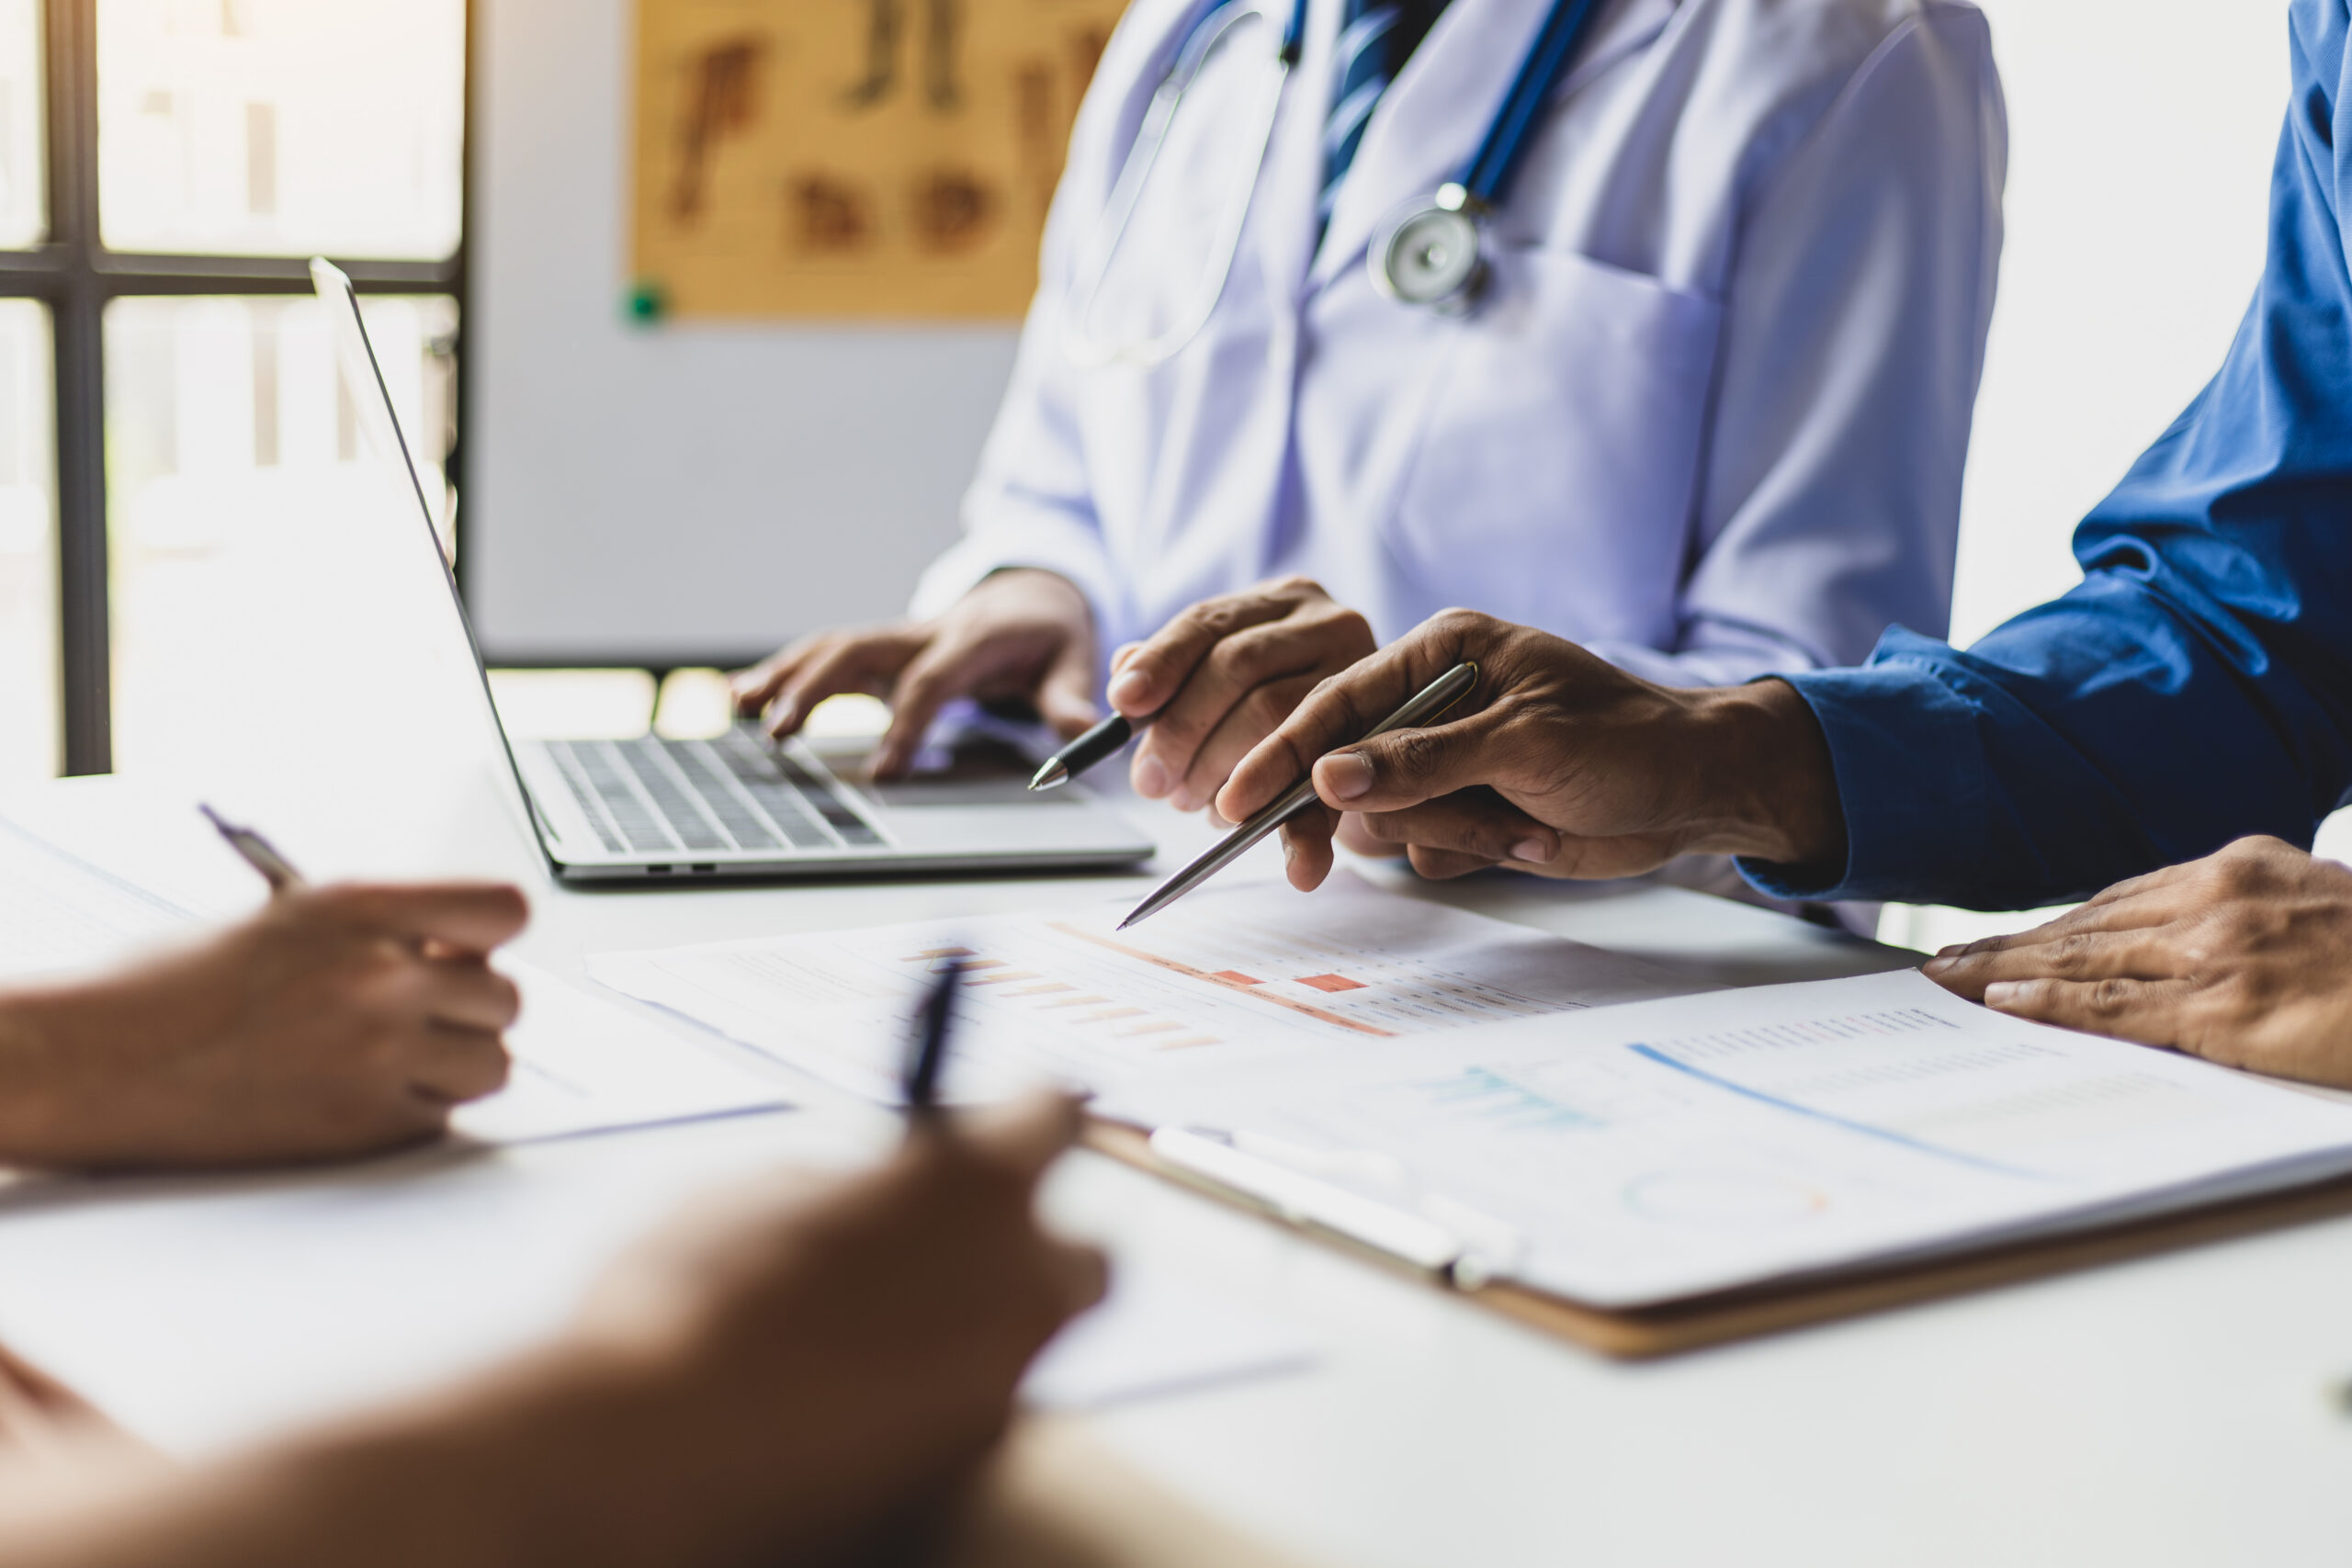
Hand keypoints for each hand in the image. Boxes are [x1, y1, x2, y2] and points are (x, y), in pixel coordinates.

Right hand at [0, 882, 527, 1169]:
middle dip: (466, 1008)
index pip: (504, 910)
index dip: (491, 936)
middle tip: (414, 1014)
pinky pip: (443, 1118)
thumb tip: (457, 954)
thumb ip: (381, 932)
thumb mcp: (285, 921)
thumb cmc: (169, 989)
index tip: (468, 951)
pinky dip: (414, 1111)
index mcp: (361, 909)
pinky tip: (352, 1094)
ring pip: (492, 1065)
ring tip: (389, 1057)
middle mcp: (380, 978)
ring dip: (455, 1064)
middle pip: (506, 998)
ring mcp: (377, 1056)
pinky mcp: (362, 1128)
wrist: (91, 1062)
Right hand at [568, 1094, 1106, 1565]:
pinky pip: (977, 1410)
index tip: (1011, 1123)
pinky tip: (861, 1399)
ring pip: (1032, 1342)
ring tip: (890, 1331)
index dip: (1026, 1118)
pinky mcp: (969, 1467)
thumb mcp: (757, 1193)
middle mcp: (1019, 1281)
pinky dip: (939, 1396)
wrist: (653, 1456)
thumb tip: (862, 1199)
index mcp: (975, 1182)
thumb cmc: (687, 1303)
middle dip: (1036, 1248)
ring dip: (986, 1325)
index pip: (1053, 1118)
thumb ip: (844, 1186)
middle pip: (1086, 1255)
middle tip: (957, 1247)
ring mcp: (1004, 1384)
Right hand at [730, 570, 1097, 776]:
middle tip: (778, 734)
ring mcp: (897, 638)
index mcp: (972, 640)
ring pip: (831, 646)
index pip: (930, 682)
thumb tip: (1082, 736)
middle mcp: (925, 632)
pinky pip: (825, 654)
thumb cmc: (1051, 636)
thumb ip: (1070, 699)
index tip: (883, 772)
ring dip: (784, 674)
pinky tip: (741, 695)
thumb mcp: (1074, 661)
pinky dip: (781, 671)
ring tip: (738, 708)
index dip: (906, 725)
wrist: (1034, 595)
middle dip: (815, 688)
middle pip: (859, 651)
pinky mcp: (881, 648)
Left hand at [1105, 577, 1373, 813]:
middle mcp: (1331, 625)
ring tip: (1193, 802)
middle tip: (1153, 781)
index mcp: (1285, 601)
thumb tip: (1125, 676)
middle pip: (1237, 665)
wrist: (1372, 750)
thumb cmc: (1277, 707)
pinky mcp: (1382, 745)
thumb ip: (1177, 671)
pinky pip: (1332, 790)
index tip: (1124, 704)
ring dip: (1220, 772)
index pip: (1209, 622)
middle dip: (1182, 729)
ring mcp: (1365, 681)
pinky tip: (1294, 866)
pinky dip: (1305, 836)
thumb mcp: (1228, 677)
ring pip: (1273, 719)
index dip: (1160, 662)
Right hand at [1215, 609, 1846, 890]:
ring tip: (1521, 829)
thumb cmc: (1630, 743)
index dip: (1283, 751)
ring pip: (1389, 818)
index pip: (1340, 701)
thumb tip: (1328, 778)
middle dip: (1366, 814)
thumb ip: (1422, 762)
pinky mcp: (1469, 811)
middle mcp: (1437, 702)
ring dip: (1449, 835)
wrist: (1701, 795)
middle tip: (1311, 864)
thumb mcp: (1526, 744)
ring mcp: (1450, 761)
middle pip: (1350, 766)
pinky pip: (1425, 849)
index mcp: (1445, 652)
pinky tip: (1531, 840)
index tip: (1235, 798)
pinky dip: (1472, 853)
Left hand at [1922, 837, 2351, 1085]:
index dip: (2053, 923)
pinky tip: (2004, 1003)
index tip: (2003, 938)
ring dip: (2004, 972)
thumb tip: (2195, 940)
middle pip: (2086, 924)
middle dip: (2007, 945)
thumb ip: (2254, 914)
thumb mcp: (2319, 908)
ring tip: (1947, 983)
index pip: (2120, 898)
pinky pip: (2118, 1007)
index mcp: (2240, 868)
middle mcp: (2219, 897)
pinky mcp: (2226, 1007)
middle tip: (1940, 961)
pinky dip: (2052, 1004)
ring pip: (2085, 960)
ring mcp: (2219, 951)